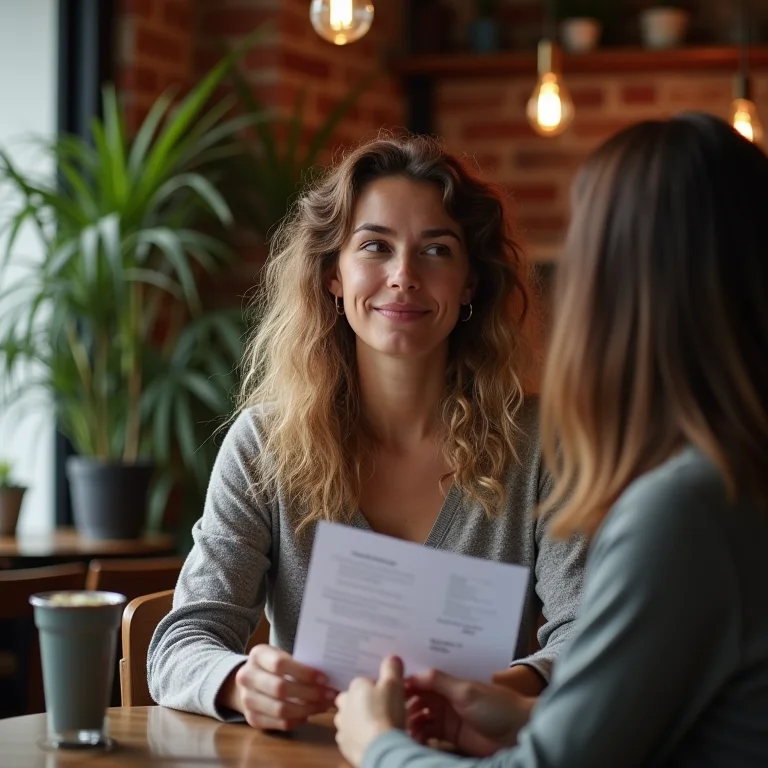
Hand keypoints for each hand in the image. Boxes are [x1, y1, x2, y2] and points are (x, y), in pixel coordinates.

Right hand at [218, 644, 336, 730]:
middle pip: (280, 689)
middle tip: (329, 695)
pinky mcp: (252, 719)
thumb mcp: (282, 655)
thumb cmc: (274, 665)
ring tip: (323, 705)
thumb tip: (330, 677)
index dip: (304, 672)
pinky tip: (310, 713)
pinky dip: (298, 719)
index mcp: (257, 655)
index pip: (280, 664)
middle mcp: (247, 677)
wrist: (250, 680)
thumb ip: (300, 663)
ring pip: (280, 710)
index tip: (324, 679)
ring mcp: (247, 700)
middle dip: (309, 693)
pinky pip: (280, 723)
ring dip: (307, 709)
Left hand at [334, 656, 405, 766]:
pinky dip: (358, 737)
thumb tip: (392, 658)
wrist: (380, 748)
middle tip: (380, 708)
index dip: (377, 688)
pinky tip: (371, 738)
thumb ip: (392, 668)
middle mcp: (344, 705)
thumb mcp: (394, 684)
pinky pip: (350, 737)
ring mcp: (342, 726)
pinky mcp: (344, 745)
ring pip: (348, 719)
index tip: (388, 694)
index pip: (364, 682)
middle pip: (352, 699)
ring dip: (358, 720)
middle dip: (362, 703)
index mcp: (355, 687)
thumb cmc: (386, 712)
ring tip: (376, 724)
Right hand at [405, 669, 534, 756]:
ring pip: (420, 718)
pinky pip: (428, 735)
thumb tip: (413, 673)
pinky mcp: (450, 736)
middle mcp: (445, 698)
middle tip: (392, 715)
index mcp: (449, 682)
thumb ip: (440, 681)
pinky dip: (419, 737)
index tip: (388, 691)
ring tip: (404, 730)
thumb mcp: (466, 691)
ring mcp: (447, 717)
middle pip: (417, 699)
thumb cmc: (496, 706)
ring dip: (410, 723)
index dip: (405, 684)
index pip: (420, 680)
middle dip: (404, 705)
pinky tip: (414, 740)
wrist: (519, 731)